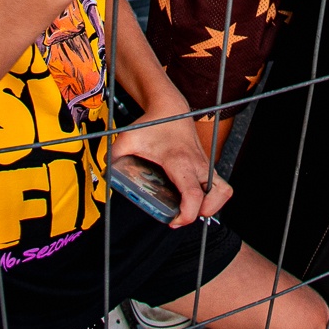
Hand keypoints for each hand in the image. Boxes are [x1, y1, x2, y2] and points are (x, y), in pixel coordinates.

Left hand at [109, 93, 233, 226]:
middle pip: (218, 195)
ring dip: (213, 206)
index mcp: (179, 161)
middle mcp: (197, 164)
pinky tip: (195, 200)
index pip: (193, 194)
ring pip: (225, 191)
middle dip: (205, 213)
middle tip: (183, 217)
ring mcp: (206, 164)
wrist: (171, 107)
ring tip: (192, 210)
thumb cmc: (151, 124)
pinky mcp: (208, 165)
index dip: (188, 214)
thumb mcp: (127, 139)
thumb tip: (104, 177)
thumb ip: (113, 158)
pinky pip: (221, 187)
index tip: (175, 221)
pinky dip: (214, 198)